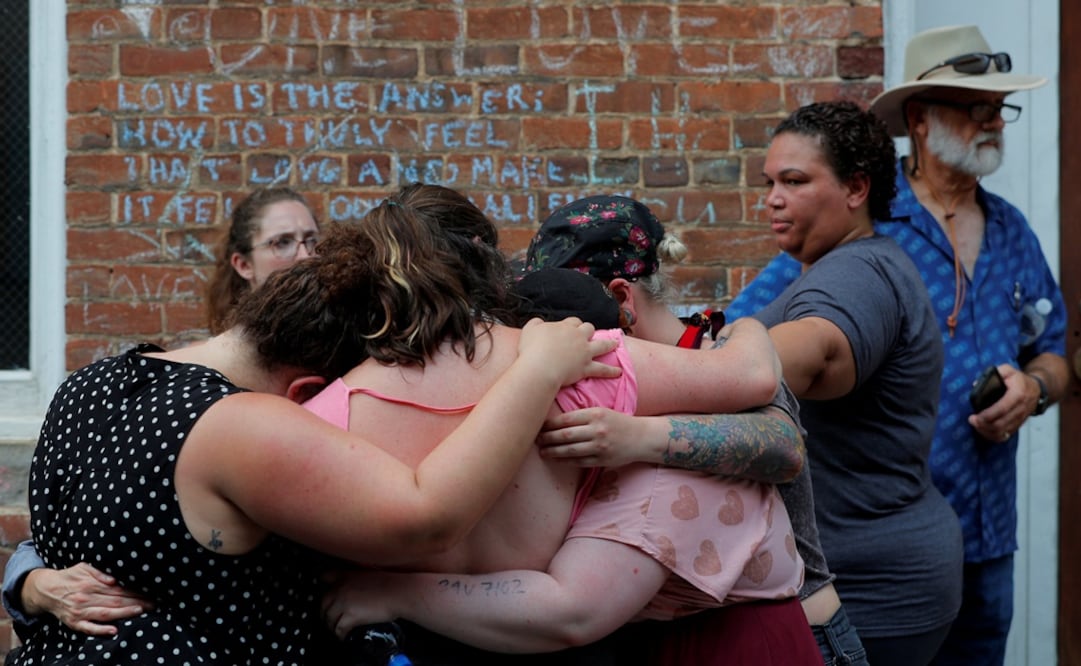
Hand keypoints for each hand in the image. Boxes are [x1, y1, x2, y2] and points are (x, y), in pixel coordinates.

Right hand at [23, 564, 150, 635]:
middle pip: (115, 601)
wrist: (46, 590)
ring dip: (124, 613)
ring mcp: (80, 612)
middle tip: (153, 603)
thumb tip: (114, 578)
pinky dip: (101, 630)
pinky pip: (89, 628)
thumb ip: (99, 571)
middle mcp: (86, 598)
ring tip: (141, 611)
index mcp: (90, 584)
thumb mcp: (84, 567)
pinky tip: (114, 630)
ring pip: (106, 613)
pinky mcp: (74, 623)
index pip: (118, 588)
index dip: (134, 591)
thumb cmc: (70, 577)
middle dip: (136, 602)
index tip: (149, 592)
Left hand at [321, 569, 398, 640]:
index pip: (325, 577)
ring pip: (329, 617)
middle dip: (326, 612)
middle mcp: (341, 587)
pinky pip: (339, 629)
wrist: (401, 591)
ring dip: (332, 625)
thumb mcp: (371, 573)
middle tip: (331, 618)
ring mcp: (343, 602)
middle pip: (323, 602)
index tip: (326, 593)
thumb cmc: (393, 582)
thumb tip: (357, 589)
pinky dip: (340, 635)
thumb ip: (358, 579)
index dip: (323, 586)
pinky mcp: (350, 616)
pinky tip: (344, 637)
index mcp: (346, 575)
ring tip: (337, 630)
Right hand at [518, 318, 620, 386]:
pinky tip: (618, 371)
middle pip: (589, 329)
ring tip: (616, 344)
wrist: (540, 367)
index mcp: (565, 327)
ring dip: (610, 344)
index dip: (573, 324)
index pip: (573, 321)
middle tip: (590, 333)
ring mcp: (584, 352)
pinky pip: (602, 369)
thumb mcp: (530, 329)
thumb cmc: (532, 348)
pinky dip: (611, 371)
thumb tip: (540, 322)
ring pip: (602, 345)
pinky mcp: (586, 368)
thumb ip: (536, 323)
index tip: (572, 328)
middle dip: (590, 330)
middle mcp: (578, 337)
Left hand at [537, 408, 658, 466]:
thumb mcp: (602, 412)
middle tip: (536, 439)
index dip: (550, 424)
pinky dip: (565, 461)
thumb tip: (555, 421)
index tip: (539, 425)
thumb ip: (582, 416)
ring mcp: (600, 446)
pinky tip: (556, 460)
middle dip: (547, 438)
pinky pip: (579, 461)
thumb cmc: (618, 423)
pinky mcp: (602, 459)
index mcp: (595, 414)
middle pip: (565, 435)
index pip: (566, 419)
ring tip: (542, 451)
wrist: (641, 437)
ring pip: (570, 450)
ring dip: (553, 451)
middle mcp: (597, 430)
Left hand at [968, 364, 1034, 441]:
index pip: (1002, 409)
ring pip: (1003, 432)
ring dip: (987, 431)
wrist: (1037, 389)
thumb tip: (976, 384)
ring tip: (976, 425)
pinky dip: (994, 436)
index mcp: (1018, 394)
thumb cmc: (1019, 380)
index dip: (987, 415)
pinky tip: (984, 431)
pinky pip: (1006, 435)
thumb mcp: (1008, 370)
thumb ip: (994, 373)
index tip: (975, 416)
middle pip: (1001, 424)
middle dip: (984, 425)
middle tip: (972, 420)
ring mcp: (1021, 418)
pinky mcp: (1018, 425)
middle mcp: (1021, 408)